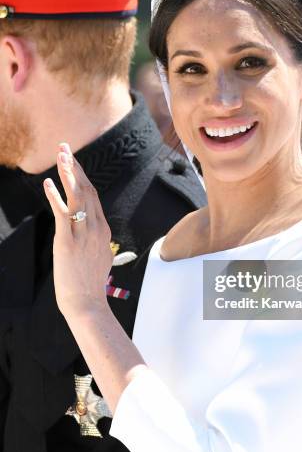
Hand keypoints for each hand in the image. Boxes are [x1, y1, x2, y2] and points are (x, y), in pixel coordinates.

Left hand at [44, 143, 112, 318]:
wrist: (87, 304)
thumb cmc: (89, 285)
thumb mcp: (98, 258)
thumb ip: (95, 243)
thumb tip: (92, 237)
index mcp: (103, 230)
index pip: (93, 197)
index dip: (82, 177)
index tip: (73, 163)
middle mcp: (96, 228)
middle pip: (87, 190)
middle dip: (75, 167)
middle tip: (65, 148)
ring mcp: (83, 234)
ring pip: (78, 196)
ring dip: (68, 173)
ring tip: (60, 155)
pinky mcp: (68, 242)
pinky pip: (62, 213)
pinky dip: (55, 196)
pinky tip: (48, 183)